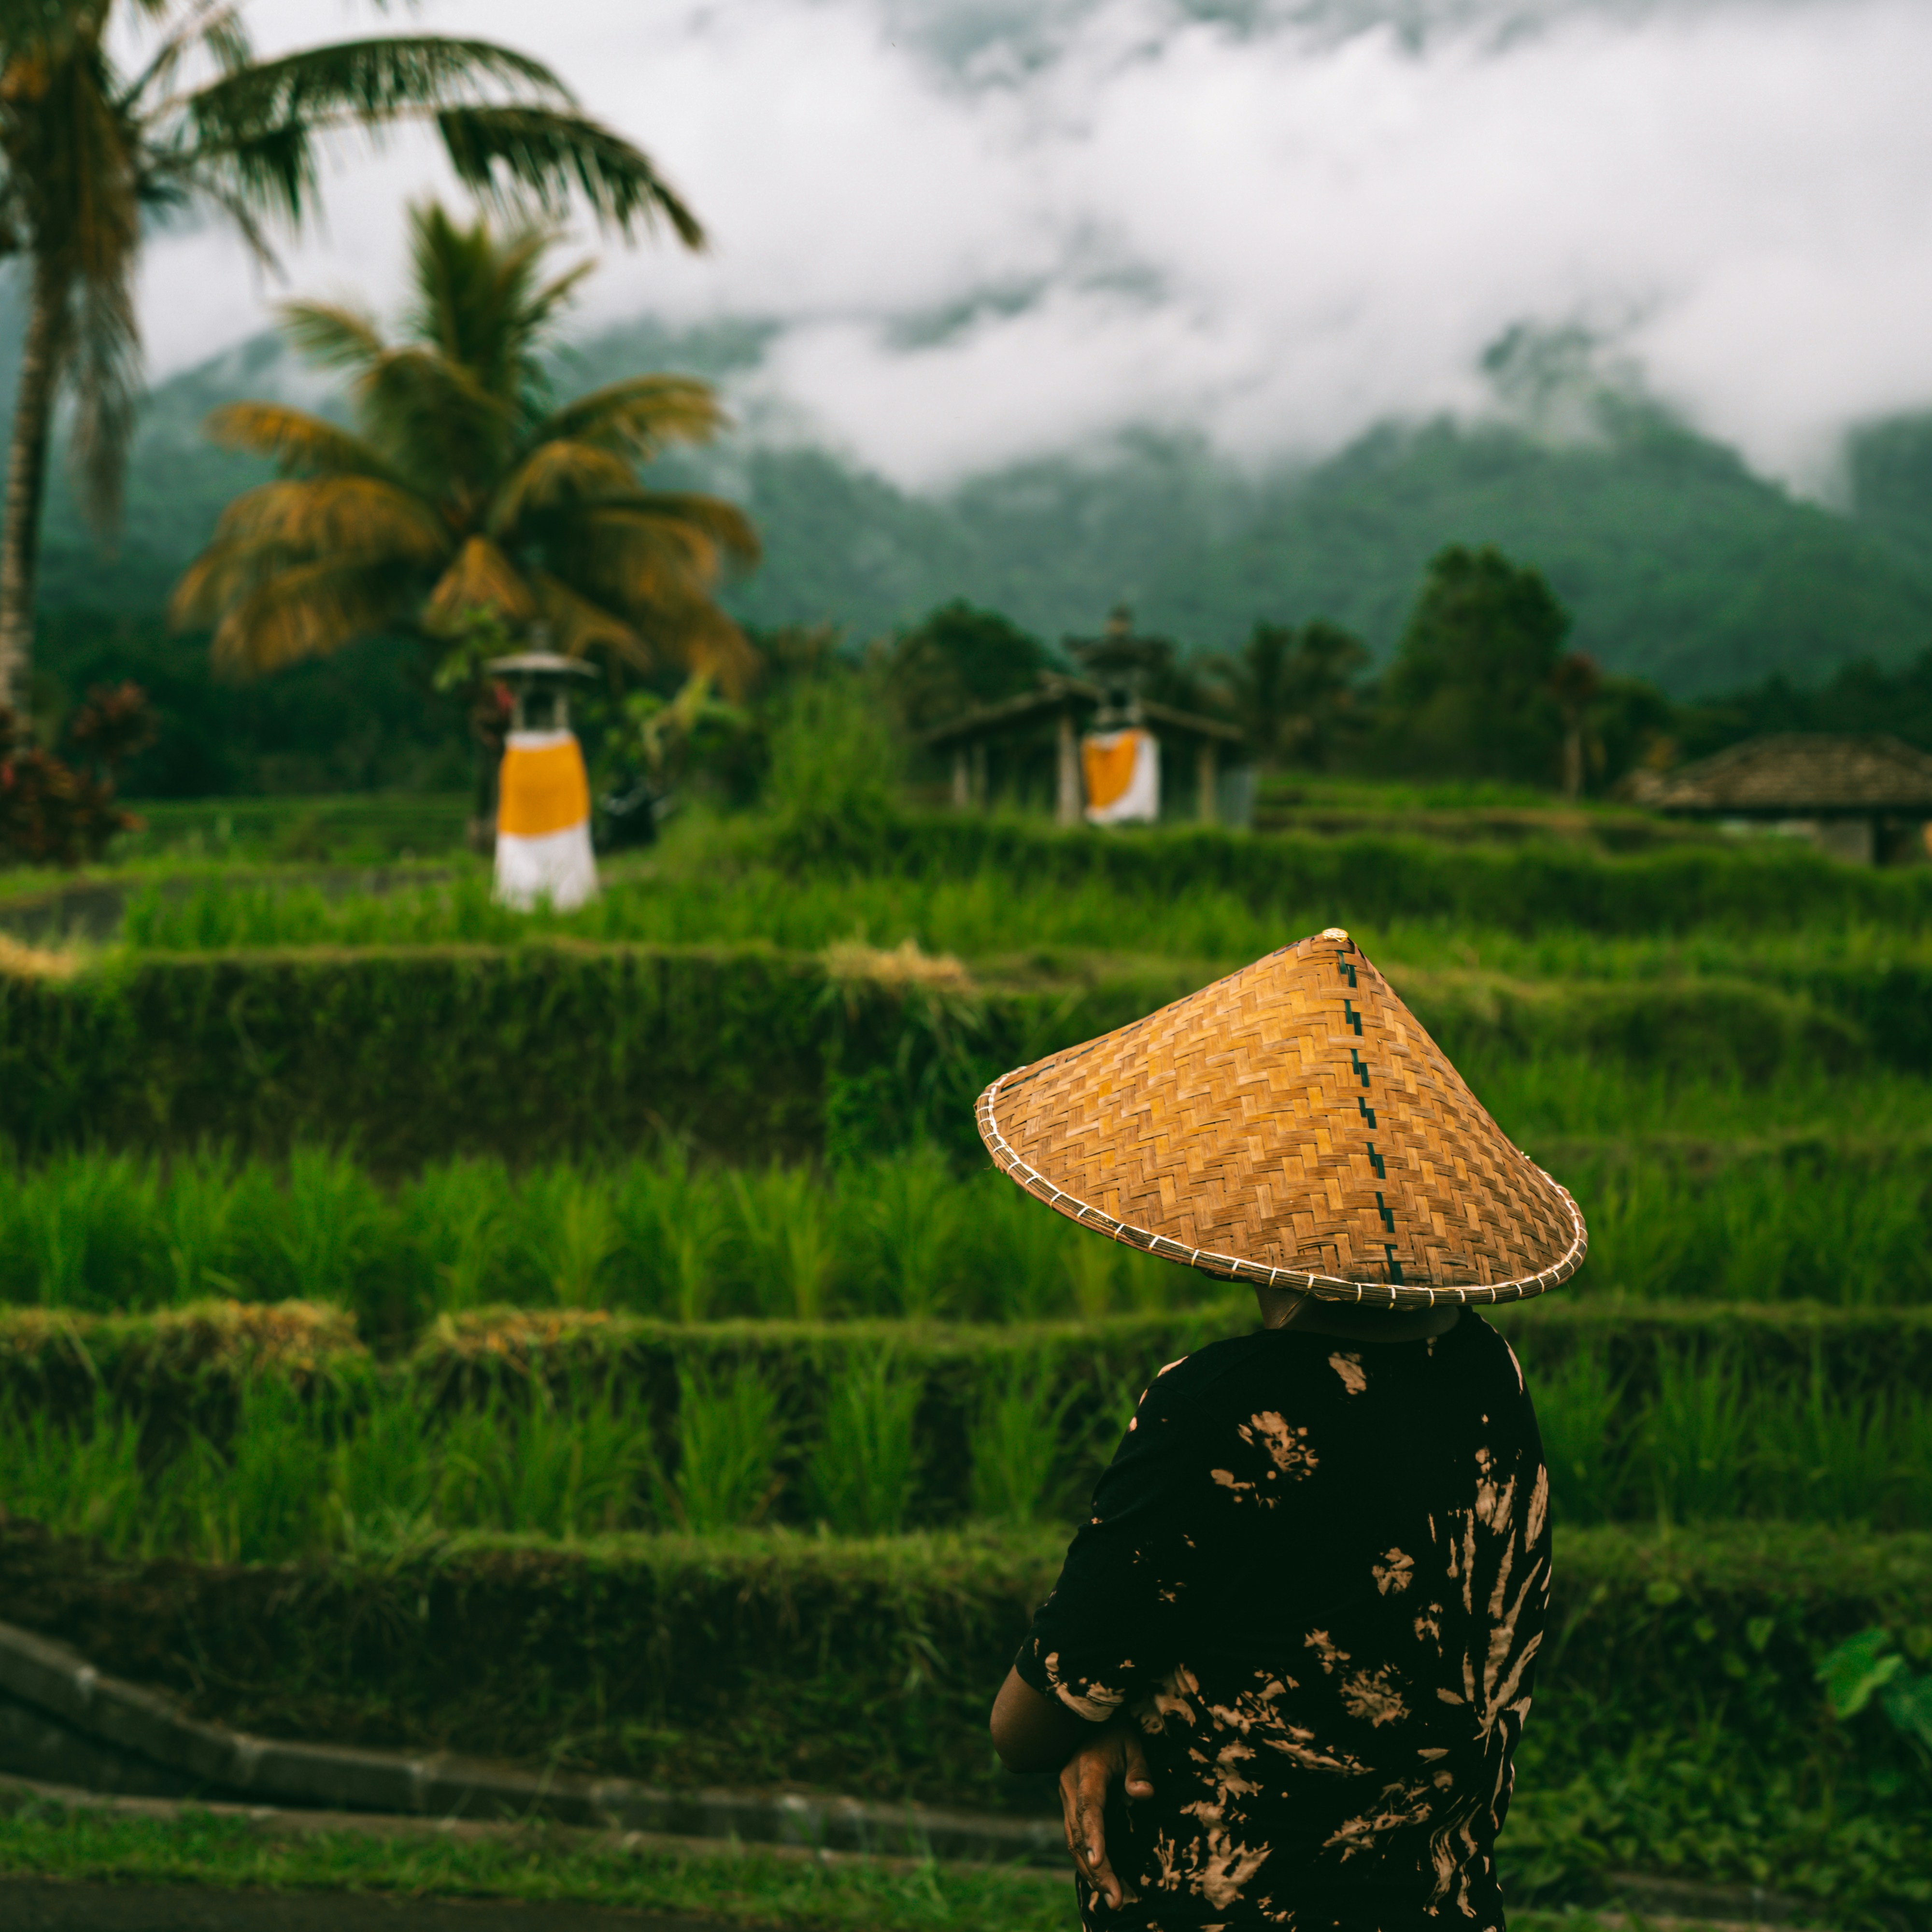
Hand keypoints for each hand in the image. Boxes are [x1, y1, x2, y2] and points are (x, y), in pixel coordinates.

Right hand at [1058, 1721, 1154, 1909]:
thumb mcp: (1132, 1742)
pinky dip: (1088, 1863)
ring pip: (1074, 1842)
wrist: (1084, 1719)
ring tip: (1114, 1899)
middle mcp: (1070, 1787)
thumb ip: (1138, 1768)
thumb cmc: (1115, 1731)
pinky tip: (1103, 1882)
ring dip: (1092, 1872)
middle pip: (1079, 1834)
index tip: (1099, 1862)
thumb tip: (1144, 1794)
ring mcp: (1067, 1799)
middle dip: (1097, 1869)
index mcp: (1087, 1770)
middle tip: (1117, 1899)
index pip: (1088, 1806)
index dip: (1093, 1835)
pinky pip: (1076, 1839)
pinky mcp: (1070, 1808)